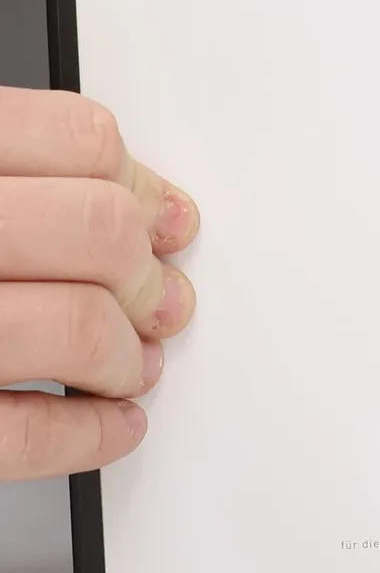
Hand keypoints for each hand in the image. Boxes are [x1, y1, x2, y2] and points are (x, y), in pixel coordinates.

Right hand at [0, 88, 197, 479]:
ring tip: (130, 364)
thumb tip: (131, 200)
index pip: (75, 138)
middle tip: (163, 299)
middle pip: (97, 228)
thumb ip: (18, 178)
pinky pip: (20, 433)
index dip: (138, 183)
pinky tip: (111, 425)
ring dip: (127, 356)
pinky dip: (86, 435)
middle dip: (147, 274)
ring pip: (76, 326)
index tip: (169, 217)